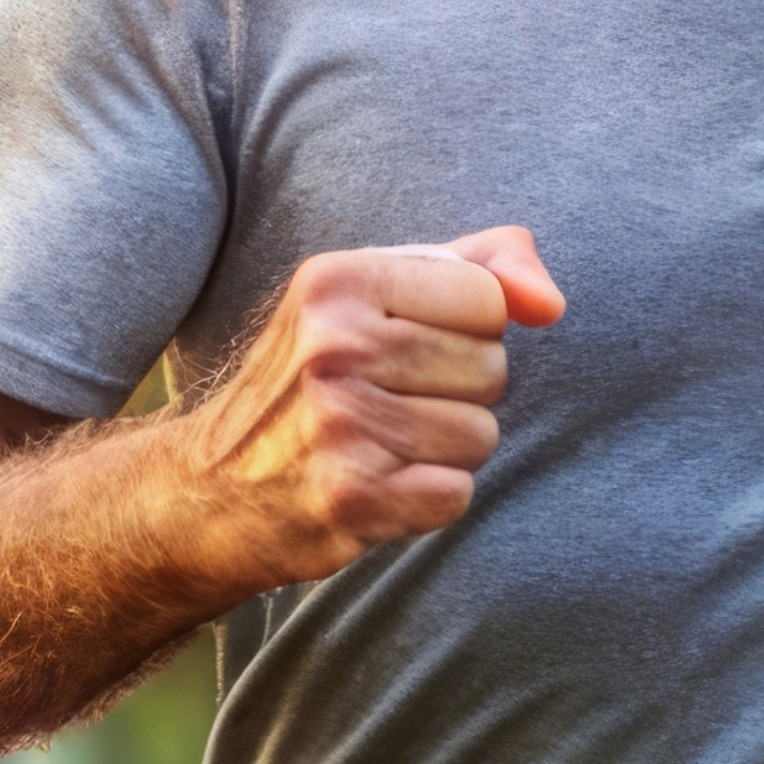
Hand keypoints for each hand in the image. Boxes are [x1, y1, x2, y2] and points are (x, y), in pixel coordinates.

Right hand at [177, 228, 565, 584]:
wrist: (211, 489)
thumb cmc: (314, 378)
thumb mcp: (374, 294)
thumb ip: (479, 265)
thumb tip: (551, 305)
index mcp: (336, 280)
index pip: (488, 298)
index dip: (468, 329)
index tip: (409, 346)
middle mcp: (332, 346)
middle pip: (492, 368)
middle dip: (459, 393)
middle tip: (390, 403)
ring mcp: (338, 424)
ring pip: (481, 436)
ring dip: (447, 450)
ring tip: (384, 445)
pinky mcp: (349, 497)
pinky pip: (456, 494)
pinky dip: (429, 498)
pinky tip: (379, 487)